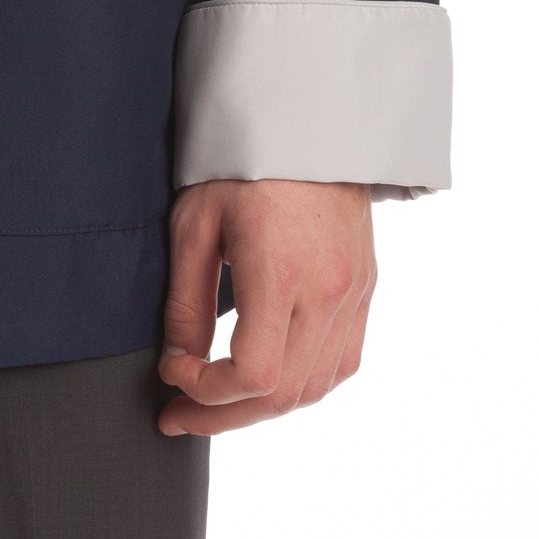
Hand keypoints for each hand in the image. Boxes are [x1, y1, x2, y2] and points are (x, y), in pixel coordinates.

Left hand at [156, 179, 374, 437]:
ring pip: (316, 388)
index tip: (172, 373)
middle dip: (224, 416)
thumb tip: (179, 361)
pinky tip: (268, 382)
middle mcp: (327, 291)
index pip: (253, 374)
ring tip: (218, 403)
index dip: (207, 392)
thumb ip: (186, 300)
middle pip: (283, 395)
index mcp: (280, 270)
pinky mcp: (366, 290)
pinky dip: (304, 385)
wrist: (307, 122)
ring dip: (263, 408)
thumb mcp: (195, 222)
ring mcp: (354, 294)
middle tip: (180, 416)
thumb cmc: (241, 164)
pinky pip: (341, 363)